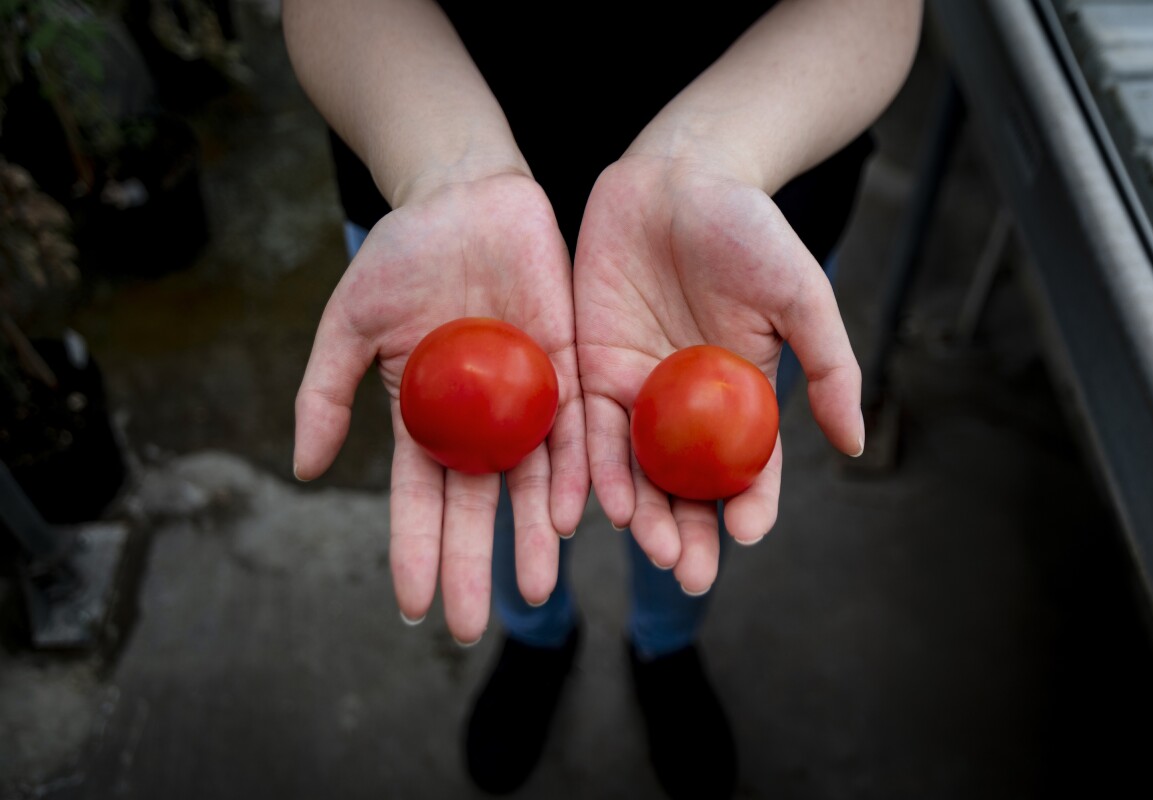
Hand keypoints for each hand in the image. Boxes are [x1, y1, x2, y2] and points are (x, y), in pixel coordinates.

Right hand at [294, 173, 587, 643]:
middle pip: (476, 507)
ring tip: (535, 591)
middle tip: (468, 627)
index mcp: (426, 419)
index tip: (411, 606)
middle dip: (472, 566)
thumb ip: (325, 393)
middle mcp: (480, 422)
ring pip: (534, 482)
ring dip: (533, 538)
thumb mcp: (348, 323)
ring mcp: (527, 399)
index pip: (417, 500)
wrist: (465, 196)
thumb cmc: (402, 254)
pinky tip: (575, 516)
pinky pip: (578, 429)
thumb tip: (302, 469)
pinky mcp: (570, 367)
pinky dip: (578, 472)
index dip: (414, 551)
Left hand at [574, 154, 863, 594]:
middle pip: (688, 485)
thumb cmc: (749, 230)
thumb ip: (828, 367)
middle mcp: (689, 407)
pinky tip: (590, 504)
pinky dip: (589, 469)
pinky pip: (584, 429)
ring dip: (641, 513)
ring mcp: (636, 392)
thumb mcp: (802, 295)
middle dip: (688, 532)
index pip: (749, 468)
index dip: (751, 505)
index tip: (748, 535)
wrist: (678, 175)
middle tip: (687, 572)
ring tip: (647, 547)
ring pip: (636, 470)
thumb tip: (855, 444)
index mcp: (743, 396)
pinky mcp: (588, 368)